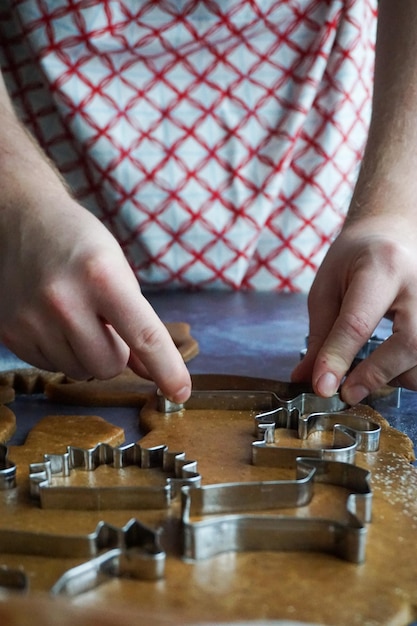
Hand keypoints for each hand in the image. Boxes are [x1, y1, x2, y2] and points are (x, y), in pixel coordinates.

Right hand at [0, 191, 190, 402]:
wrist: (21, 220)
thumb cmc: (79, 244)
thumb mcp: (118, 272)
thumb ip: (137, 323)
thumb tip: (151, 373)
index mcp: (102, 276)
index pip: (144, 336)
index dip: (167, 369)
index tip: (180, 392)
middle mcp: (63, 299)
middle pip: (108, 366)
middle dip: (115, 353)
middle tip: (103, 322)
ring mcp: (32, 318)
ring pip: (79, 372)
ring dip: (85, 353)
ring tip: (74, 315)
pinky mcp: (10, 331)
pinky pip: (50, 367)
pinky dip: (59, 351)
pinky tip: (51, 320)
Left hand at [291, 214, 416, 404]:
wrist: (396, 231)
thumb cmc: (358, 257)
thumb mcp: (328, 286)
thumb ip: (320, 334)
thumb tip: (308, 378)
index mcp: (382, 267)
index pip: (358, 321)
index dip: (338, 358)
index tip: (322, 387)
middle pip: (409, 343)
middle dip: (376, 374)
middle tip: (346, 392)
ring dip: (394, 377)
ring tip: (366, 374)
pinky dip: (408, 371)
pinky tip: (389, 366)